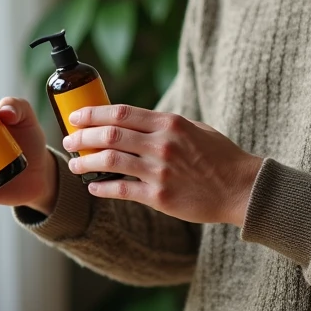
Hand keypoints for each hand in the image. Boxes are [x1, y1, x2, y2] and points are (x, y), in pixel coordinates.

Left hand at [62, 105, 263, 226]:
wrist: (240, 188)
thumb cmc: (219, 156)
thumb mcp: (194, 128)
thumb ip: (165, 125)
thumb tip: (134, 123)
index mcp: (169, 123)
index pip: (120, 112)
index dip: (93, 113)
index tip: (76, 117)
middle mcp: (162, 144)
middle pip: (110, 135)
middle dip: (83, 136)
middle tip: (69, 140)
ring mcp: (160, 171)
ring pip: (111, 162)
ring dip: (87, 162)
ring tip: (75, 164)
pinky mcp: (160, 197)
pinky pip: (123, 191)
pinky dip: (103, 188)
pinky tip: (93, 187)